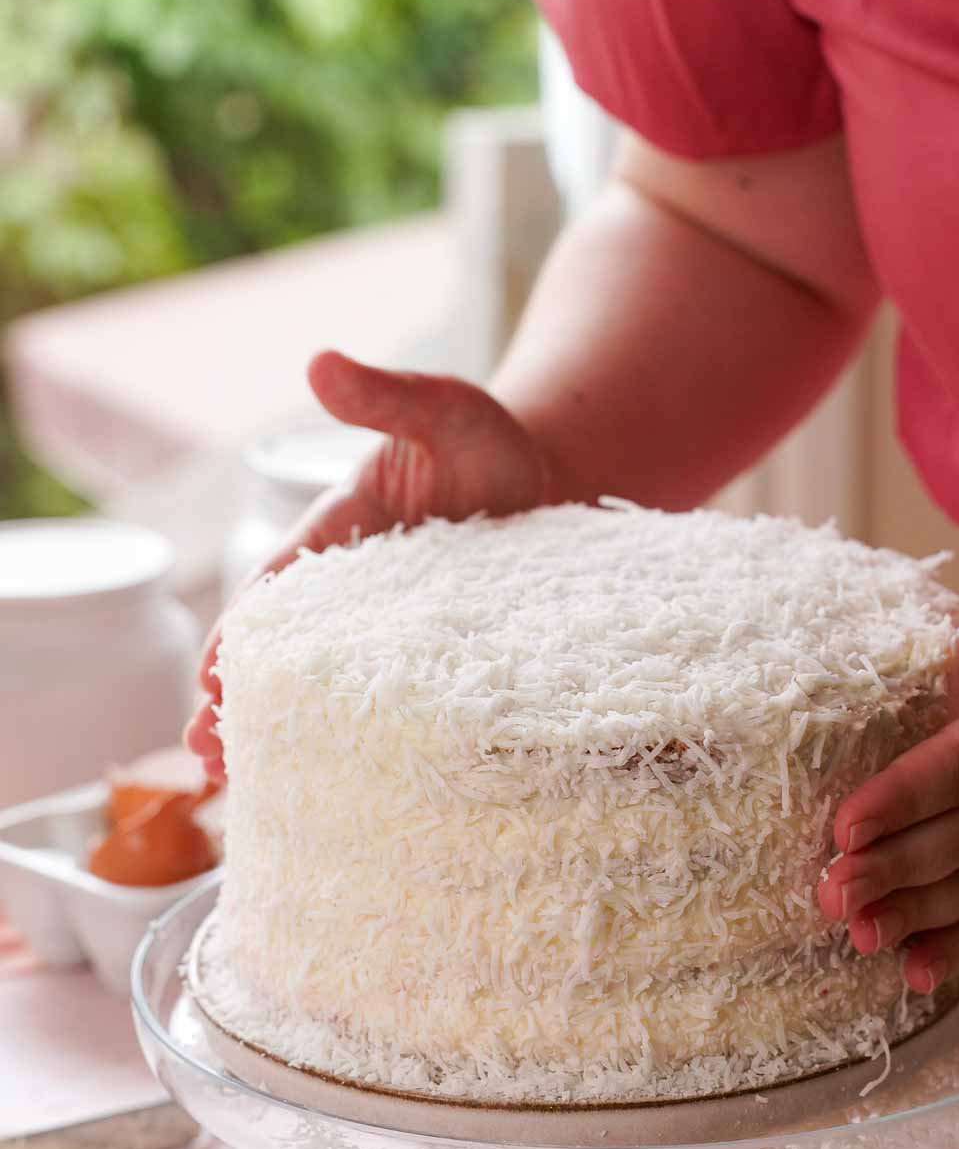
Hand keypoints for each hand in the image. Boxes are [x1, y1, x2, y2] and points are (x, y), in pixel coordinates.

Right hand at [185, 349, 555, 781]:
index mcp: (339, 536)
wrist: (562, 482)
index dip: (242, 634)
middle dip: (242, 700)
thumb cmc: (492, 443)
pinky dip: (362, 742)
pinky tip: (344, 788)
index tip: (212, 678)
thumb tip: (319, 361)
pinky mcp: (440, 663)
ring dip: (289, 731)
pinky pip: (394, 707)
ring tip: (246, 785)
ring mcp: (395, 633)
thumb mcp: (445, 410)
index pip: (277, 589)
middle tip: (206, 754)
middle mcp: (354, 592)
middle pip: (286, 652)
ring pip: (329, 690)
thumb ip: (387, 396)